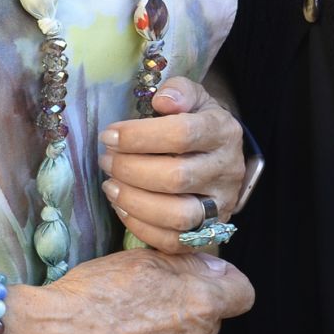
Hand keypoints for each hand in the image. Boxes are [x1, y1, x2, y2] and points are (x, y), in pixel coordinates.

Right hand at [4, 248, 251, 333]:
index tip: (208, 275)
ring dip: (176, 330)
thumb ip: (188, 264)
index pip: (243, 293)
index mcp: (199, 304)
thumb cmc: (93, 294)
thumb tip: (215, 268)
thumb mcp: (143, 260)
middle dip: (196, 303)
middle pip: (214, 317)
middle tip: (159, 292)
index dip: (228, 281)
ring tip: (138, 319)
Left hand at [99, 78, 246, 253]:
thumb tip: (163, 100)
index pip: (182, 134)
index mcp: (223, 131)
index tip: (109, 135)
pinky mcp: (207, 233)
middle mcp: (227, 170)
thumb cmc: (195, 122)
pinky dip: (141, 226)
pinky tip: (121, 206)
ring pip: (177, 216)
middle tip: (106, 160)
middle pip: (176, 177)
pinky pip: (172, 241)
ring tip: (109, 185)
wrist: (218, 157)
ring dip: (134, 201)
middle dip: (130, 169)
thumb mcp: (192, 98)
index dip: (139, 136)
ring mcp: (221, 206)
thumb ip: (179, 91)